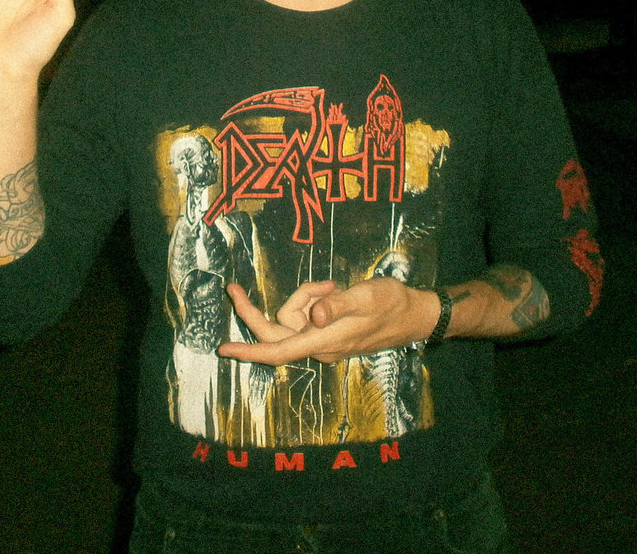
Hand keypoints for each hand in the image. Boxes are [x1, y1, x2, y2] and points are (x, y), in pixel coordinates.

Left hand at [217, 277, 437, 364]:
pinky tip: (335, 290)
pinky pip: (306, 315)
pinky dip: (313, 299)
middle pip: (276, 330)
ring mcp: (322, 340)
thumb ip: (337, 306)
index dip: (250, 350)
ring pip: (292, 316)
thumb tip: (314, 316)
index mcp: (323, 340)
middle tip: (232, 287)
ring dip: (305, 296)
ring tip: (334, 286)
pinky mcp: (327, 333)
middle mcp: (318, 345)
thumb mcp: (365, 297)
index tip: (224, 349)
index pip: (278, 350)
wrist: (412, 315)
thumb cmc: (390, 304)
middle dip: (255, 310)